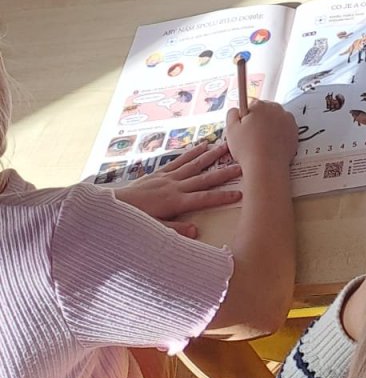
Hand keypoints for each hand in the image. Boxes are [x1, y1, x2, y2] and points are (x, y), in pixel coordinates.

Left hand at [113, 141, 242, 237]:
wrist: (113, 205)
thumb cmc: (133, 219)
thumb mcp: (153, 229)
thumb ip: (174, 230)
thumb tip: (196, 231)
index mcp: (176, 202)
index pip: (204, 198)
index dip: (222, 196)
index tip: (240, 193)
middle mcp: (175, 186)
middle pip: (204, 178)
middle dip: (223, 173)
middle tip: (241, 166)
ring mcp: (168, 177)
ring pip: (194, 165)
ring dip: (210, 156)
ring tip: (225, 147)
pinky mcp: (160, 172)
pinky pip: (179, 160)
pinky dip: (191, 152)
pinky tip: (201, 145)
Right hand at [223, 100, 297, 179]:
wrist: (267, 166)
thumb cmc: (248, 150)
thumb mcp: (231, 130)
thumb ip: (232, 114)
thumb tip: (236, 109)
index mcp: (259, 106)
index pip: (251, 105)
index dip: (246, 118)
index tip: (245, 127)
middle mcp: (275, 109)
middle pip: (264, 110)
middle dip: (259, 120)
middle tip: (252, 136)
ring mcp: (287, 119)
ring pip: (275, 118)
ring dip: (270, 125)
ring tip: (263, 141)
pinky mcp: (295, 130)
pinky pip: (285, 127)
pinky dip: (280, 133)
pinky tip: (272, 144)